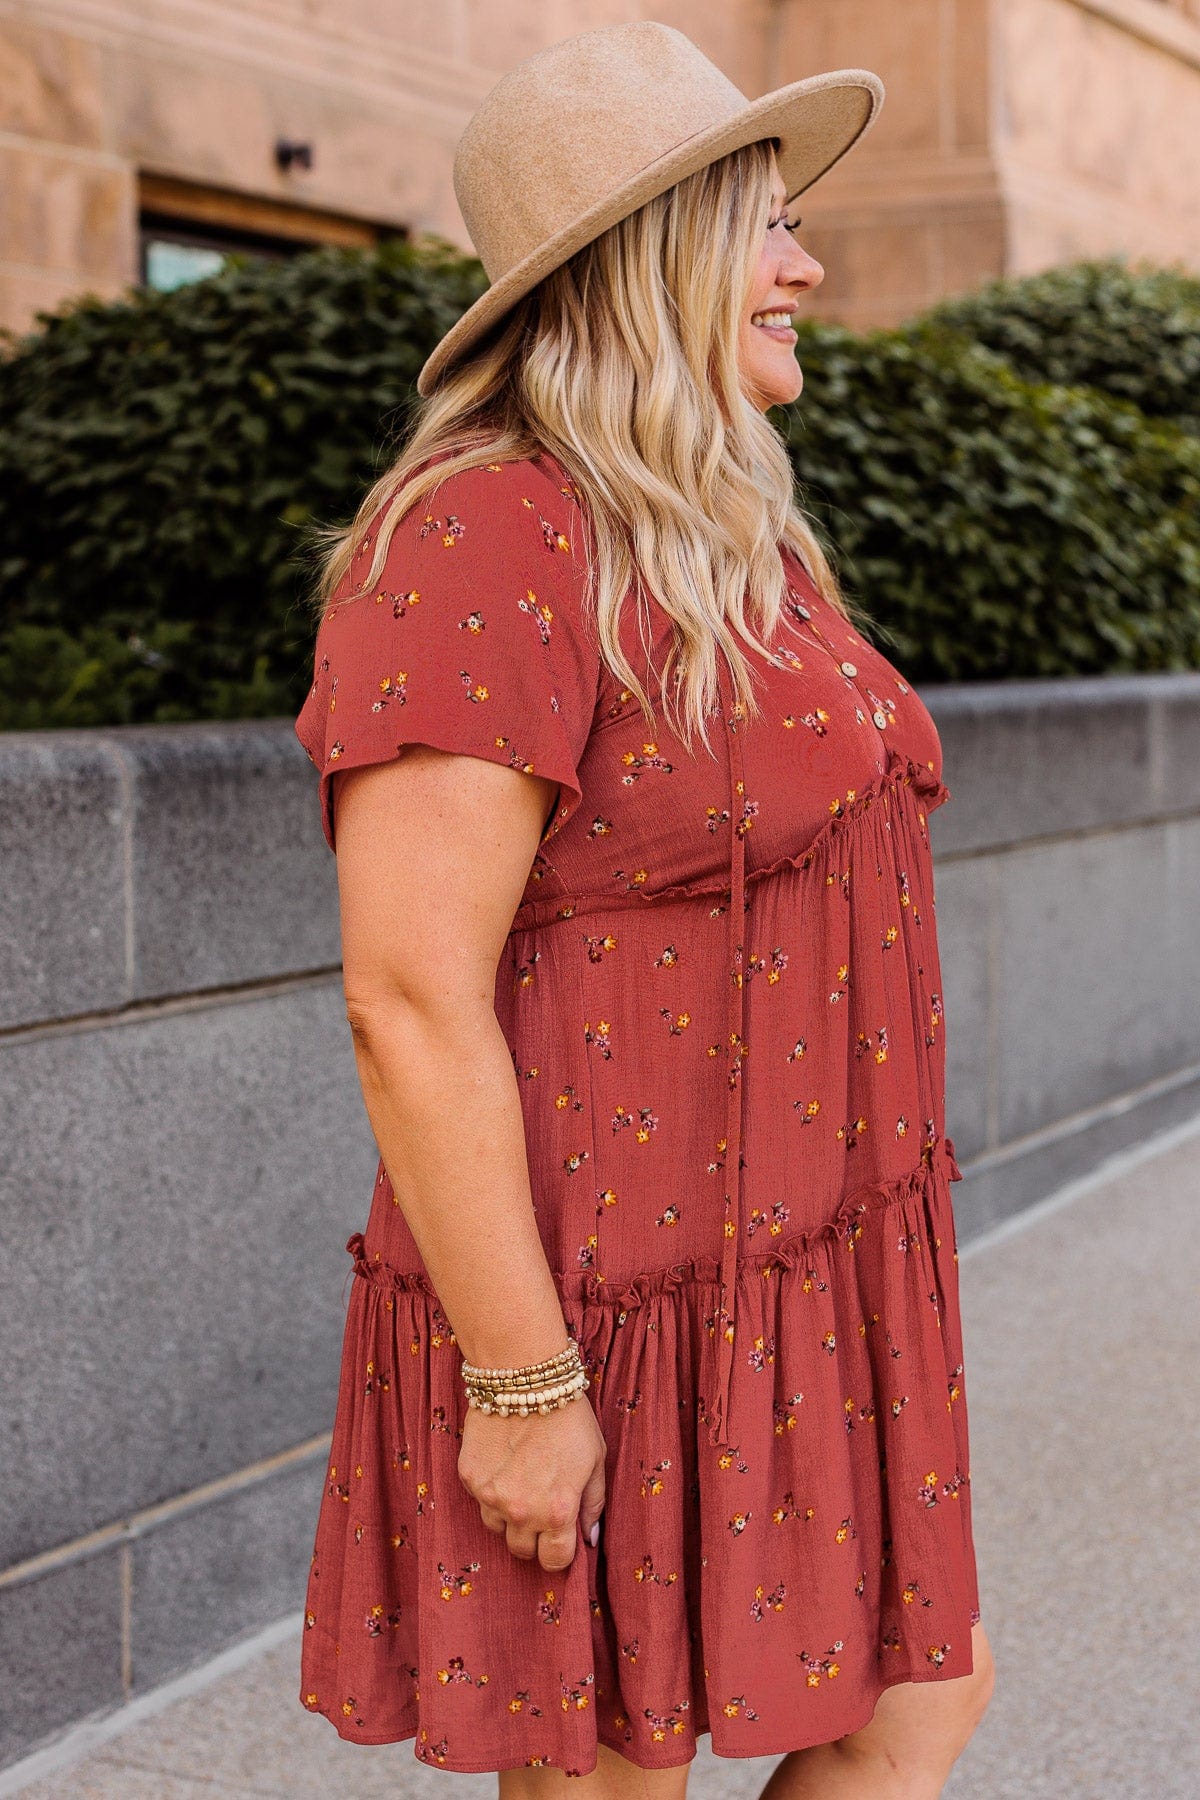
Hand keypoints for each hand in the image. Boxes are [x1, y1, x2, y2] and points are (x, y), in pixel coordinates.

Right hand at [458, 1393, 606, 1570]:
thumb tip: (589, 1537)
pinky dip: (491, 1491)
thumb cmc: (568, 1417)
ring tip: (521, 1482)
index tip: (561, 1538)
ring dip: (509, 1516)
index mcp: (557, 1512)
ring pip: (497, 1528)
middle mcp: (522, 1511)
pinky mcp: (470, 1478)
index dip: (559, 1552)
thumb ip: (593, 1504)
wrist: (526, 1378)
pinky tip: (504, 1463)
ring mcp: (491, 1496)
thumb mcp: (596, 1460)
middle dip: (533, 1536)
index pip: (554, 1561)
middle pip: (521, 1551)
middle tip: (541, 1507)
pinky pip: (480, 1500)